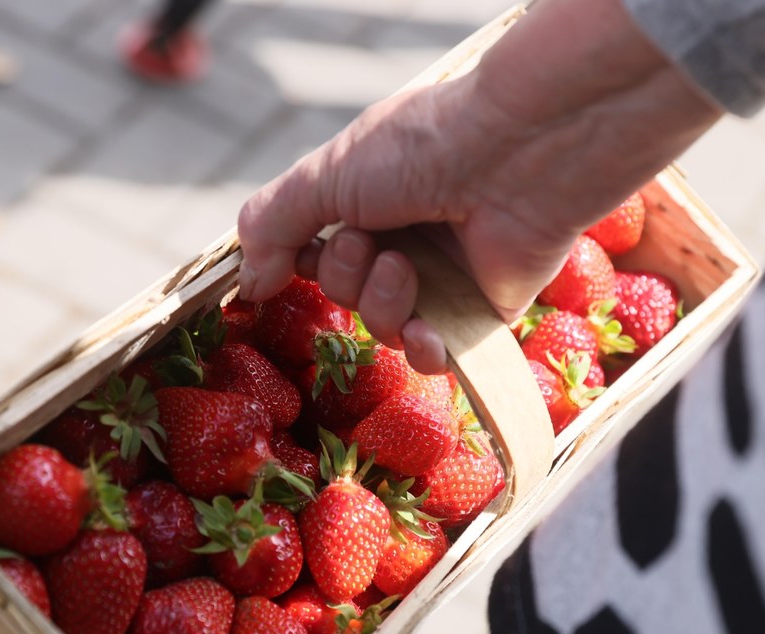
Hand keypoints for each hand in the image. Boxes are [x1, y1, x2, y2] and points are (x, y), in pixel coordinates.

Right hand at [236, 0, 721, 372]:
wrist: (516, 156)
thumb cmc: (422, 149)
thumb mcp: (327, 174)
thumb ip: (272, 224)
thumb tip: (249, 285)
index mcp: (369, 198)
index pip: (312, 250)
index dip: (296, 262)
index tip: (287, 262)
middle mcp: (404, 238)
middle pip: (343, 292)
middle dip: (344, 273)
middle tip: (370, 241)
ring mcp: (443, 278)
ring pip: (382, 324)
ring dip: (382, 301)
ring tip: (407, 265)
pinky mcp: (481, 312)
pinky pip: (435, 354)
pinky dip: (423, 349)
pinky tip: (428, 333)